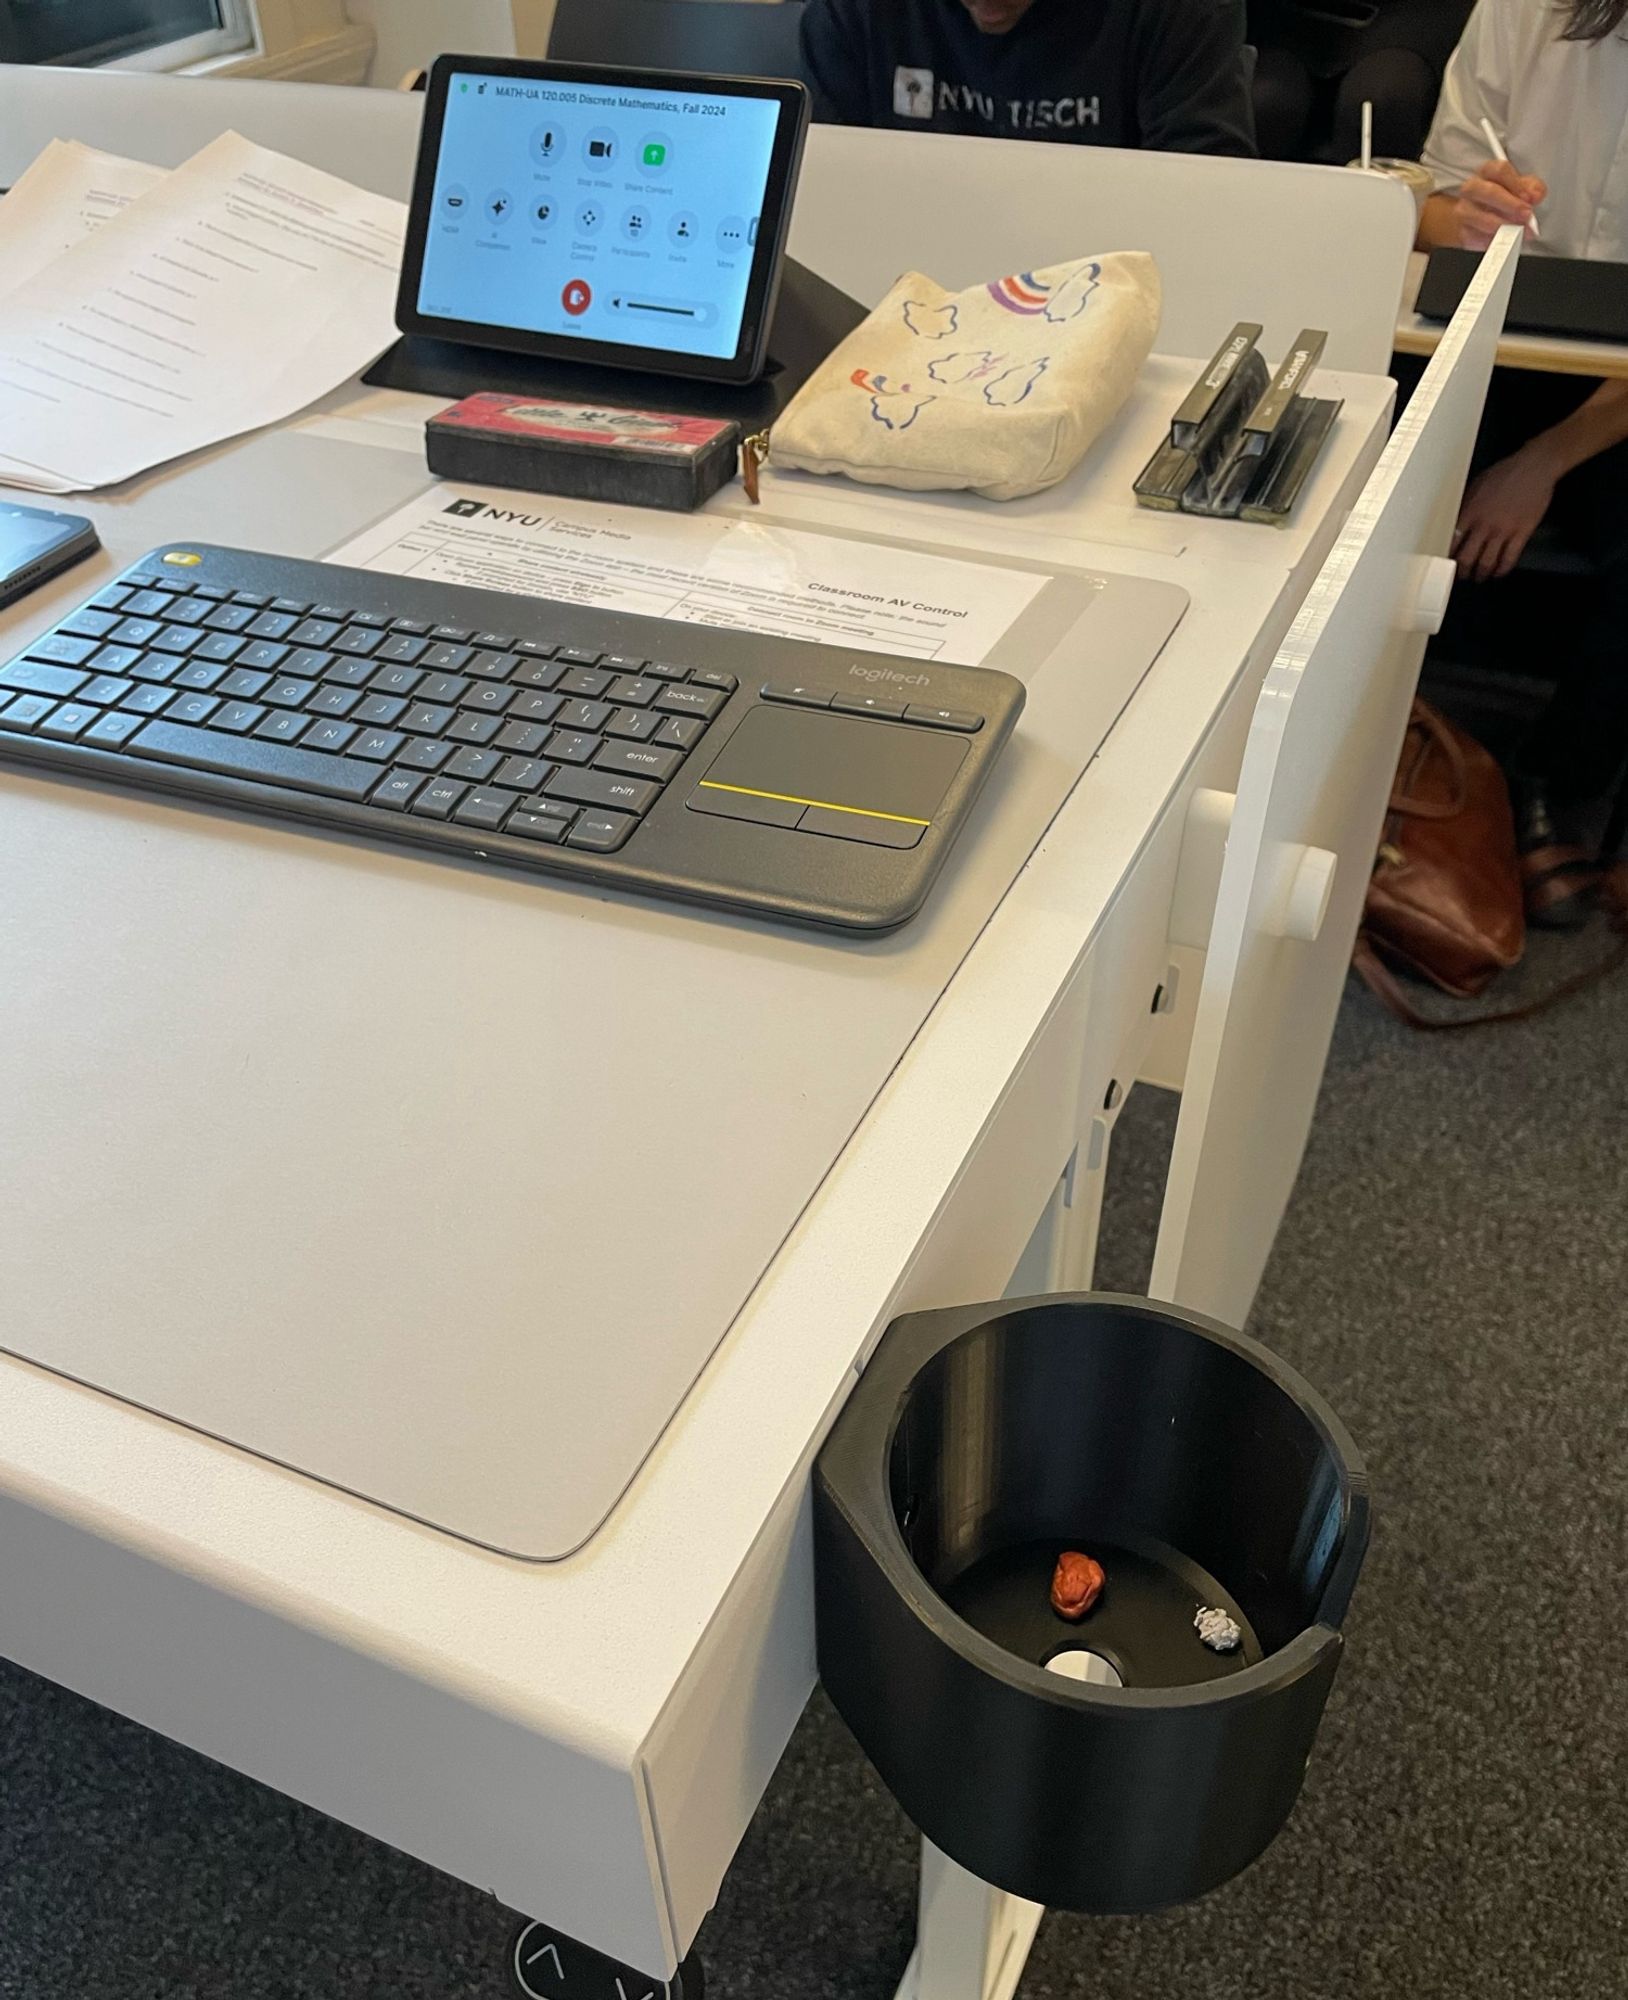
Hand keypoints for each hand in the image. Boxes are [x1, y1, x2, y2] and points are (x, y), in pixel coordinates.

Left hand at [1452, 446, 1556, 580]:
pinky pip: (1509, 558)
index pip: (1451, 543)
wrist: (1535, 466)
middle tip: (1462, 576)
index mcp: (1470, 512)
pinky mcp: (1522, 532)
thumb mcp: (1476, 486)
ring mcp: (1504, 530)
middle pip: (1466, 558)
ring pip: (1486, 562)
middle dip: (1462, 572)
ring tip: (1479, 577)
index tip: (1445, 565)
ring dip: (1481, 574)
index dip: (1446, 558)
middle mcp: (1484, 524)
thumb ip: (1465, 507)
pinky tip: (1499, 572)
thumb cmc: (1505, 472)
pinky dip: (1502, 570)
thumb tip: (1454, 524)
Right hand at [1453, 157, 1546, 248]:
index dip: (1516, 184)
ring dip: (1501, 225)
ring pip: (1478, 216)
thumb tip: (1535, 195)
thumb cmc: (1503, 197)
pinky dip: (1491, 240)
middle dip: (1510, 204)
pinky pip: (1474, 236)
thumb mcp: (1522, 187)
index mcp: (1488, 171)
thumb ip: (1533, 188)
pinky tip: (1503, 240)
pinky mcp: (1462, 231)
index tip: (1528, 197)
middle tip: (1525, 215)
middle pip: (1488, 191)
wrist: (1481, 216)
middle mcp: (1472, 188)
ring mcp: (1464, 210)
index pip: (1500, 171)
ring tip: (1517, 231)